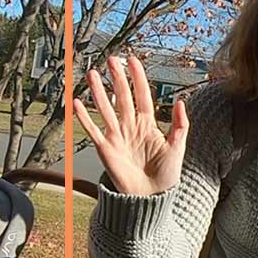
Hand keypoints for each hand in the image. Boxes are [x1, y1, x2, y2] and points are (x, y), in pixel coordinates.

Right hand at [73, 55, 189, 196]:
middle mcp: (130, 126)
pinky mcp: (105, 149)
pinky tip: (76, 102)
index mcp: (148, 124)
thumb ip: (180, 125)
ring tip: (92, 74)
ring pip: (105, 108)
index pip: (142, 95)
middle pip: (122, 97)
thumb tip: (180, 101)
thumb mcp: (177, 147)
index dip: (138, 78)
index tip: (133, 61)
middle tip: (111, 59)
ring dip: (98, 91)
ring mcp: (117, 136)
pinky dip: (83, 117)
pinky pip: (92, 129)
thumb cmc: (166, 175)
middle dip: (117, 78)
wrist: (150, 198)